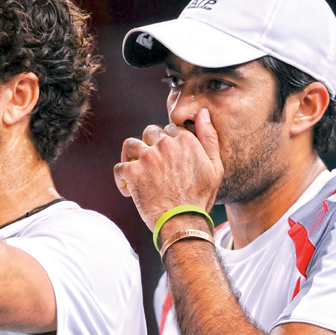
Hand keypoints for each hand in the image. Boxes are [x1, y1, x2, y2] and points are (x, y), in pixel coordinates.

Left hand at [114, 108, 223, 229]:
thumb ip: (209, 137)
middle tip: (150, 164)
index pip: (170, 129)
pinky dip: (121, 179)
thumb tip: (203, 112)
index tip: (167, 158)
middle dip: (148, 145)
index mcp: (185, 140)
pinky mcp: (132, 172)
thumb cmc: (200, 198)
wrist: (182, 222)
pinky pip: (120, 167)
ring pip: (131, 145)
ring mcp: (147, 157)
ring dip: (131, 156)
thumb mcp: (215, 167)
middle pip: (149, 132)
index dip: (168, 142)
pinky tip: (128, 190)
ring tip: (135, 171)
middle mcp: (165, 144)